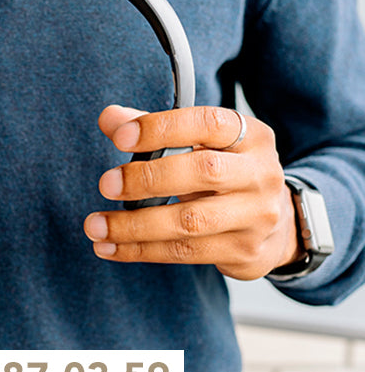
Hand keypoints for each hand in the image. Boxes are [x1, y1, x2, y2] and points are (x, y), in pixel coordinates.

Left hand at [83, 105, 303, 279]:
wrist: (277, 224)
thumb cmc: (225, 174)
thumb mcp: (200, 145)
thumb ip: (154, 130)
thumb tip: (109, 118)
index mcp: (250, 136)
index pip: (207, 123)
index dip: (162, 128)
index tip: (119, 137)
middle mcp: (259, 174)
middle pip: (203, 172)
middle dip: (147, 179)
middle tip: (105, 185)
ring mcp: (256, 216)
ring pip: (190, 222)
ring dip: (134, 225)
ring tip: (95, 226)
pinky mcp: (243, 251)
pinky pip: (184, 253)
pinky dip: (140, 250)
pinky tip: (110, 248)